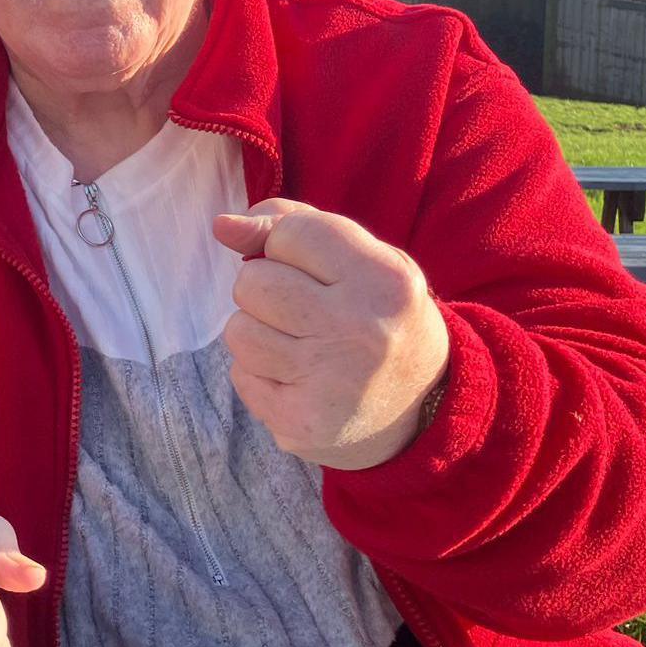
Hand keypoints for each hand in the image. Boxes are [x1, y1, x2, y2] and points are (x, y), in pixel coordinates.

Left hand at [212, 198, 449, 470]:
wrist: (422, 409)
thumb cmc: (378, 314)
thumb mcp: (362, 258)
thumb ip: (293, 224)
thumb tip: (223, 225)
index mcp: (385, 280)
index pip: (290, 233)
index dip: (287, 246)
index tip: (315, 269)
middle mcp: (360, 330)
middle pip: (251, 282)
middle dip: (265, 290)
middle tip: (306, 311)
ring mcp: (328, 382)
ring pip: (238, 331)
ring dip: (258, 332)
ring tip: (302, 345)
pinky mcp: (298, 422)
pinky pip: (240, 375)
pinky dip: (259, 373)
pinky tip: (299, 379)